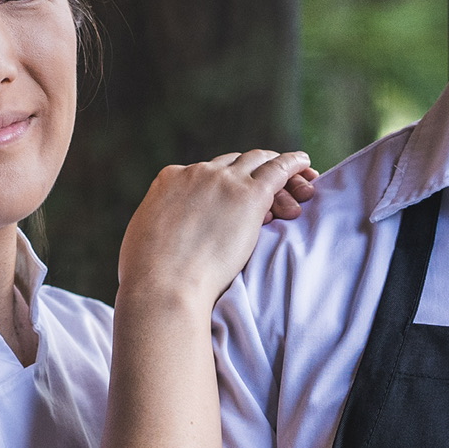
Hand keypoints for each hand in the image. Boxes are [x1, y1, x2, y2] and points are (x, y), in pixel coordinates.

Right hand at [116, 150, 314, 307]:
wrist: (164, 285)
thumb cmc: (148, 274)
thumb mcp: (144, 236)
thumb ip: (159, 224)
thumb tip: (161, 235)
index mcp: (169, 178)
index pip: (203, 173)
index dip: (221, 185)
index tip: (231, 202)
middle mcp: (197, 172)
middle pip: (233, 163)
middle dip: (251, 172)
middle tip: (271, 188)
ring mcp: (224, 180)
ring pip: (258, 161)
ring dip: (276, 168)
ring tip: (296, 177)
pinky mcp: (249, 195)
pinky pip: (279, 169)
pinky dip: (293, 163)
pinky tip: (304, 163)